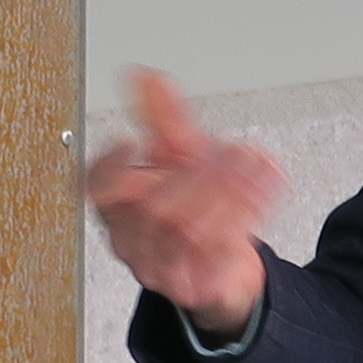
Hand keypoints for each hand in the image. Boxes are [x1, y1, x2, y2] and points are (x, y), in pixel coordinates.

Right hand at [86, 68, 289, 339]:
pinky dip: (247, 215)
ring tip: (251, 163)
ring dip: (227, 192)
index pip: (98, 189)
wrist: (223, 268)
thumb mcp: (178, 159)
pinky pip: (220, 252)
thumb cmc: (192, 209)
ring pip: (188, 230)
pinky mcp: (198, 287)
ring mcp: (163, 269)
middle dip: (196, 174)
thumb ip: (162, 118)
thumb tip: (143, 75)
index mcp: (118, 209)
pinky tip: (264, 189)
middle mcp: (133, 241)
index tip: (132, 142)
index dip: (111, 167)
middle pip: (154, 208)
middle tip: (228, 151)